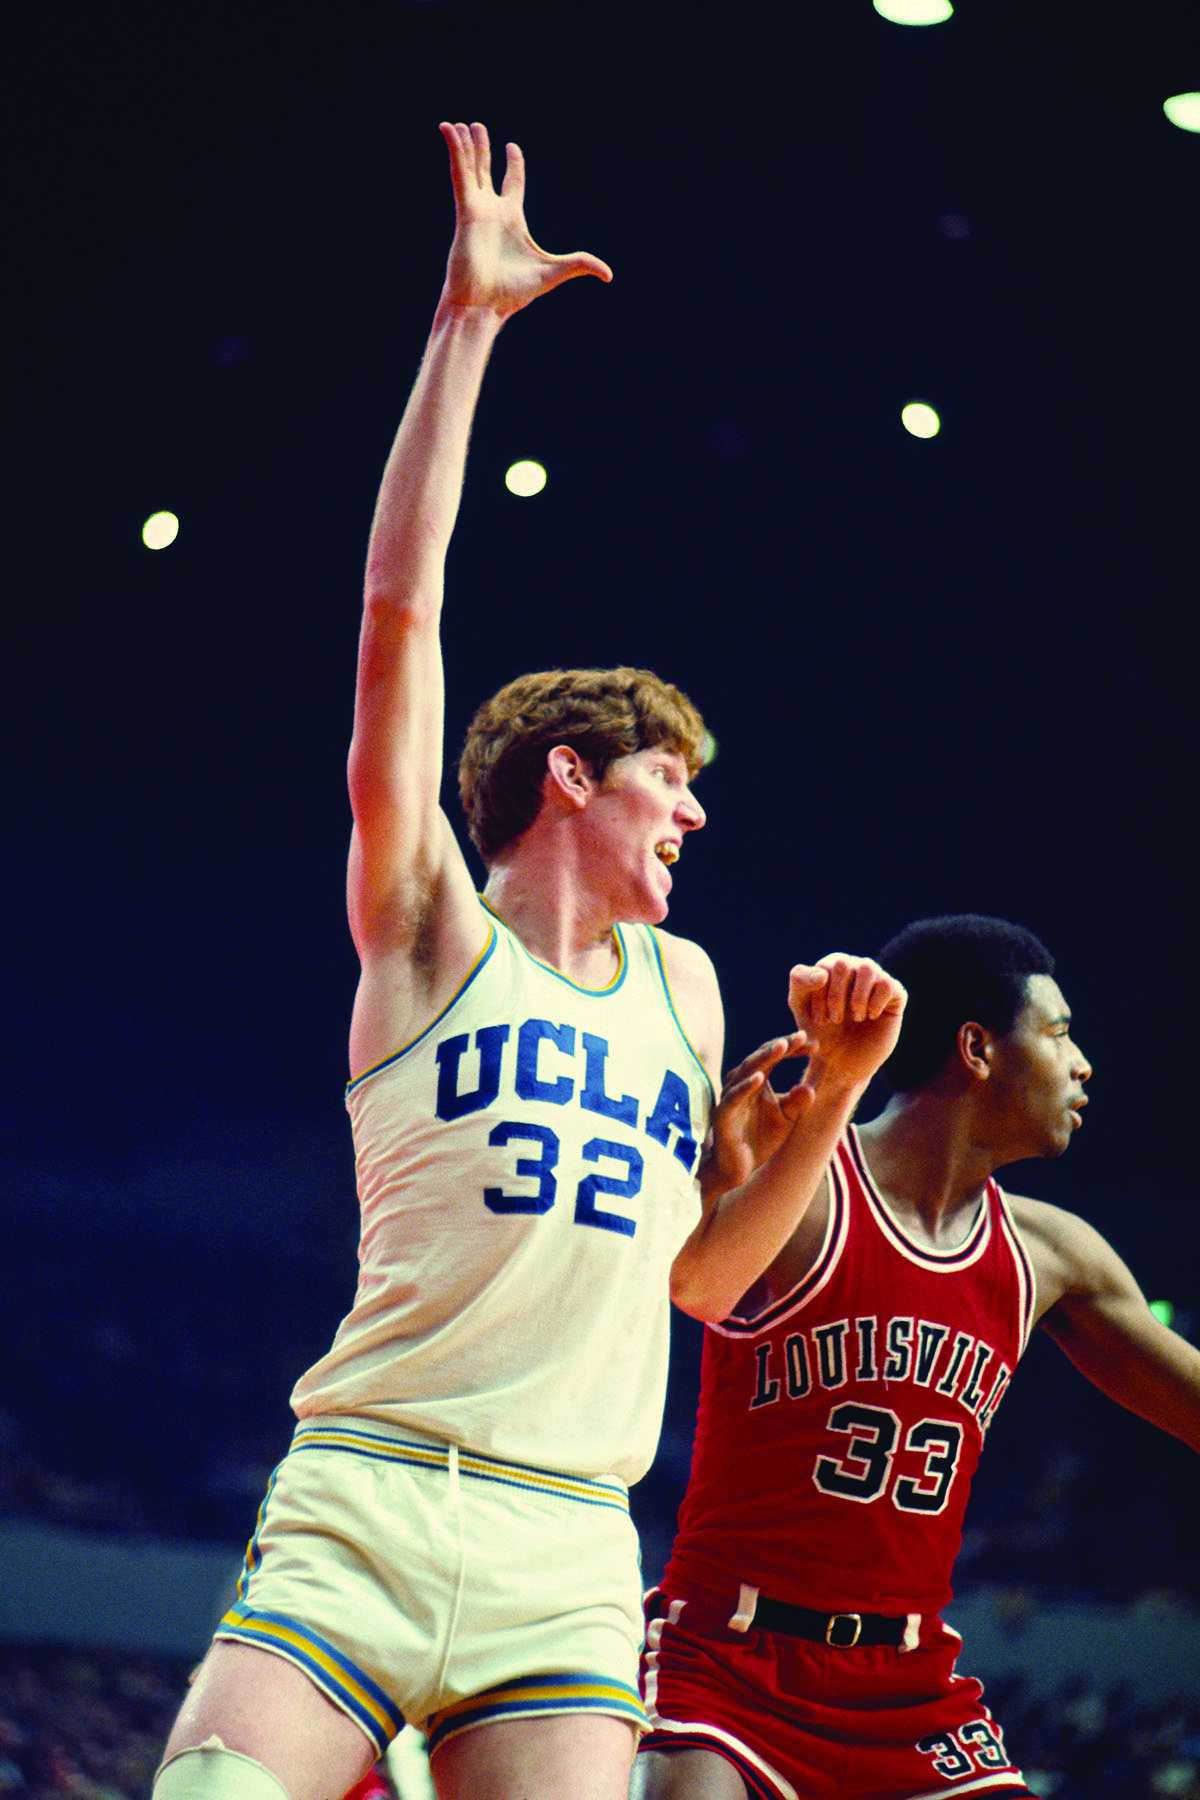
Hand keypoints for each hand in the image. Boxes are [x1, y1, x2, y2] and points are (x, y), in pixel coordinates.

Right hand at [440, 122, 611, 319]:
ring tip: (458, 123)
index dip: (514, 164)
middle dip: (483, 149)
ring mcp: (477, 210)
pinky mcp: (465, 211)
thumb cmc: (513, 294)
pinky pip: (459, 175)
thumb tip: (609, 274)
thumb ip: (580, 264)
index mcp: (512, 219)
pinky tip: (449, 131)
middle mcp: (492, 211)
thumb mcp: (554, 273)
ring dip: (464, 145)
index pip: (513, 184)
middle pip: (486, 171)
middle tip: (477, 126)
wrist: (484, 305)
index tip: (512, 147)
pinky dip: (455, 153)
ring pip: (469, 169)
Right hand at [703, 1031, 813, 1196]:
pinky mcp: (723, 1115)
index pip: (774, 1056)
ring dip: (764, 1058)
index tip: (815, 1045)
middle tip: (799, 1036)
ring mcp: (731, 1098)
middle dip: (780, 1045)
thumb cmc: (761, 1140)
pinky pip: (733, 1097)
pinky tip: (760, 1078)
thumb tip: (811, 1088)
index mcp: (757, 1081)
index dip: (792, 1048)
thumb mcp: (786, 1119)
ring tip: (782, 1047)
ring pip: (746, 1071)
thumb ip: (798, 1103)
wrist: (738, 1170)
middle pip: (760, 1057)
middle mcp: (741, 1084)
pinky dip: (746, 1086)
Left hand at [788, 955, 905, 1090]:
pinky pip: (887, 985)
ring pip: (868, 969)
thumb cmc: (820, 1031)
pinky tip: (871, 1016)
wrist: (842, 1061)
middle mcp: (855, 966)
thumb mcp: (801, 1006)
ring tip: (856, 1018)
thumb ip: (801, 982)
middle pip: (843, 964)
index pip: (824, 966)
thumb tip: (822, 974)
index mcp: (831, 966)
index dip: (820, 995)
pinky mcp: (895, 994)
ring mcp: (876, 978)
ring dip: (857, 998)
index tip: (820, 1021)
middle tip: (835, 1020)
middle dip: (836, 996)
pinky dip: (876, 1003)